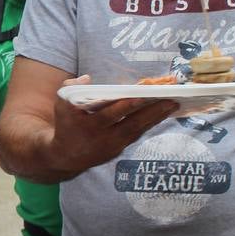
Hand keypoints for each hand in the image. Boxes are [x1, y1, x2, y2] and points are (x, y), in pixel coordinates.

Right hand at [48, 75, 178, 173]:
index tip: (142, 96)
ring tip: (173, 104)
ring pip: (138, 130)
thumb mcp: (61, 104)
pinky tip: (162, 113)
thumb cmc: (65, 125)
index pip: (110, 115)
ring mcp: (114, 146)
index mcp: (90, 126)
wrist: (65, 157)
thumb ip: (71, 87)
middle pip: (131, 124)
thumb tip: (88, 78)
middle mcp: (104, 138)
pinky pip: (137, 135)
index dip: (126, 106)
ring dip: (156, 118)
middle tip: (171, 101)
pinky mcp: (119, 150)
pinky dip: (149, 124)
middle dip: (152, 112)